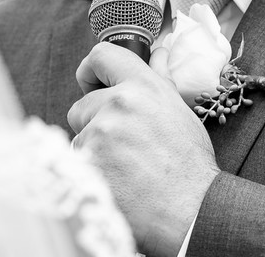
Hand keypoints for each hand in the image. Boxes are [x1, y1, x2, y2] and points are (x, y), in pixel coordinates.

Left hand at [69, 42, 220, 256]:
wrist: (190, 210)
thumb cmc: (189, 164)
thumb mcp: (179, 112)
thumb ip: (159, 79)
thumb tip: (158, 53)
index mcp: (142, 87)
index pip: (101, 56)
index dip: (92, 70)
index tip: (93, 83)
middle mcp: (117, 105)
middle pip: (82, 104)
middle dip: (94, 122)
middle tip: (122, 144)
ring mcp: (99, 135)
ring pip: (78, 136)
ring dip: (92, 149)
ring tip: (123, 167)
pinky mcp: (86, 163)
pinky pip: (75, 162)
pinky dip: (89, 172)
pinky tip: (115, 181)